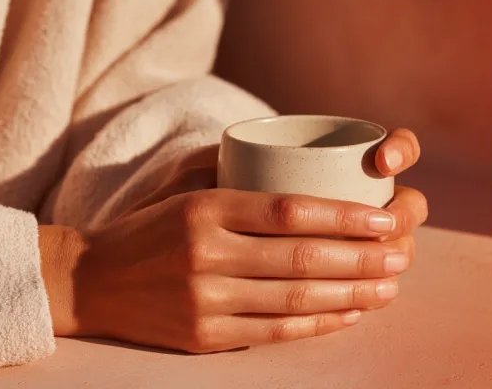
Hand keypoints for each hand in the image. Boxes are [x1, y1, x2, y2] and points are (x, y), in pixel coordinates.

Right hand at [39, 128, 425, 352]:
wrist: (91, 281)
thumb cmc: (146, 228)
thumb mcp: (179, 187)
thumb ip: (230, 168)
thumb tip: (290, 154)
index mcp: (204, 209)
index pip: (289, 211)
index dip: (345, 216)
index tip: (383, 219)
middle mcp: (206, 254)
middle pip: (302, 258)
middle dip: (362, 258)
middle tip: (401, 254)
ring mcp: (204, 300)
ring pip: (295, 298)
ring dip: (351, 294)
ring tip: (388, 286)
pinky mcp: (204, 336)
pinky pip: (274, 331)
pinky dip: (317, 323)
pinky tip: (348, 313)